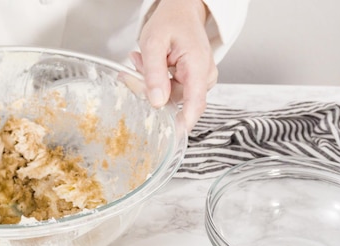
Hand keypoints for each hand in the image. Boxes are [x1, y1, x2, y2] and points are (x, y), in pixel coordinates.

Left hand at [130, 0, 216, 130]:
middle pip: (176, 100)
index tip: (171, 137)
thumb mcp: (154, 43)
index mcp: (199, 66)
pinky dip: (157, 80)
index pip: (195, 103)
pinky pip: (172, 90)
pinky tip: (150, 64)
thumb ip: (154, 73)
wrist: (182, 11)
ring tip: (141, 59)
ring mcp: (200, 80)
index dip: (183, 122)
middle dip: (152, 89)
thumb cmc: (171, 22)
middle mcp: (204, 76)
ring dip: (151, 83)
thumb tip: (157, 102)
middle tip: (135, 68)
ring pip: (171, 96)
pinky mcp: (192, 82)